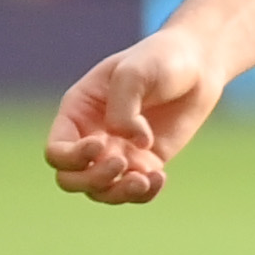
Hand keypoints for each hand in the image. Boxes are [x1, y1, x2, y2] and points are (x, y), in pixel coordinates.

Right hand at [43, 25, 227, 204]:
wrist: (197, 65)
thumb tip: (135, 146)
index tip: (101, 143)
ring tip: (146, 179)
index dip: (71, 157)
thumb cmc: (159, 60)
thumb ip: (124, 109)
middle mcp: (92, 137)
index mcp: (78, 113)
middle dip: (93, 179)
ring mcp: (118, 153)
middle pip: (71, 179)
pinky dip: (144, 193)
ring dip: (119, 193)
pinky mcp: (146, 163)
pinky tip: (160, 177)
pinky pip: (135, 192)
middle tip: (122, 163)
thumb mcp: (135, 73)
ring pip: (102, 192)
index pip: (56, 151)